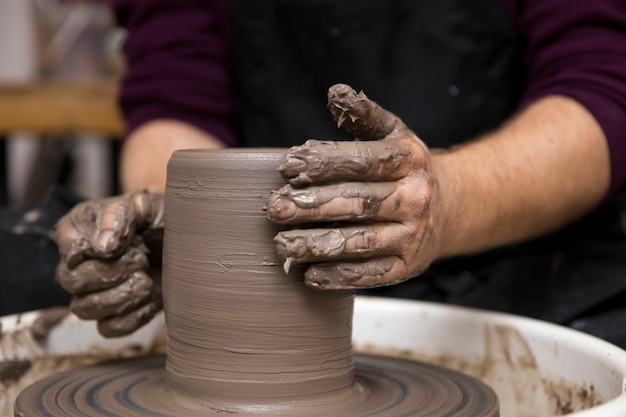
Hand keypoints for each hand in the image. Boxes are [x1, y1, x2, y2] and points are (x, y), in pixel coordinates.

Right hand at [54, 190, 163, 336]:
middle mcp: (83, 261)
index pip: (68, 245)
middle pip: (71, 280)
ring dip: (119, 296)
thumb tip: (102, 245)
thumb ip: (121, 214)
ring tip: (146, 280)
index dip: (91, 248)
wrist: (195, 248)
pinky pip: (109, 328)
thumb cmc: (166, 221)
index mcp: (83, 228)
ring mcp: (97, 291)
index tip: (119, 245)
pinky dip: (132, 316)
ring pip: (83, 309)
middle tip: (141, 260)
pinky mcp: (117, 313)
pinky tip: (151, 299)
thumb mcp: (148, 206)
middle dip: (109, 272)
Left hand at [266, 84, 442, 289]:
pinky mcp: (407, 267)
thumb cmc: (407, 169)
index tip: (287, 166)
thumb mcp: (393, 134)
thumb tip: (335, 92)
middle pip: (359, 203)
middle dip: (313, 207)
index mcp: (409, 160)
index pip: (363, 161)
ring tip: (283, 244)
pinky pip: (371, 275)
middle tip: (274, 208)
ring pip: (362, 242)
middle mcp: (414, 198)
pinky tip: (309, 275)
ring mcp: (412, 236)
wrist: (452, 208)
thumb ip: (363, 116)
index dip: (324, 163)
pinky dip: (338, 277)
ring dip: (319, 245)